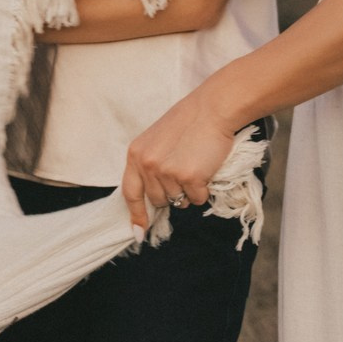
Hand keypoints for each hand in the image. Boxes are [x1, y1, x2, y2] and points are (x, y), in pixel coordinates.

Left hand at [119, 90, 236, 230]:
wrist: (212, 109)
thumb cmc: (189, 123)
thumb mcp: (156, 141)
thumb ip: (149, 164)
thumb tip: (152, 195)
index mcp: (135, 154)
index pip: (130, 192)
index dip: (135, 214)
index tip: (138, 232)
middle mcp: (147, 165)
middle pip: (158, 200)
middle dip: (172, 194)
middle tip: (185, 173)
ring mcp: (166, 172)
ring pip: (179, 201)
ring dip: (189, 191)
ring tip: (195, 166)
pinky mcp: (188, 177)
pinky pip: (197, 198)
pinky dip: (204, 190)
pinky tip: (206, 169)